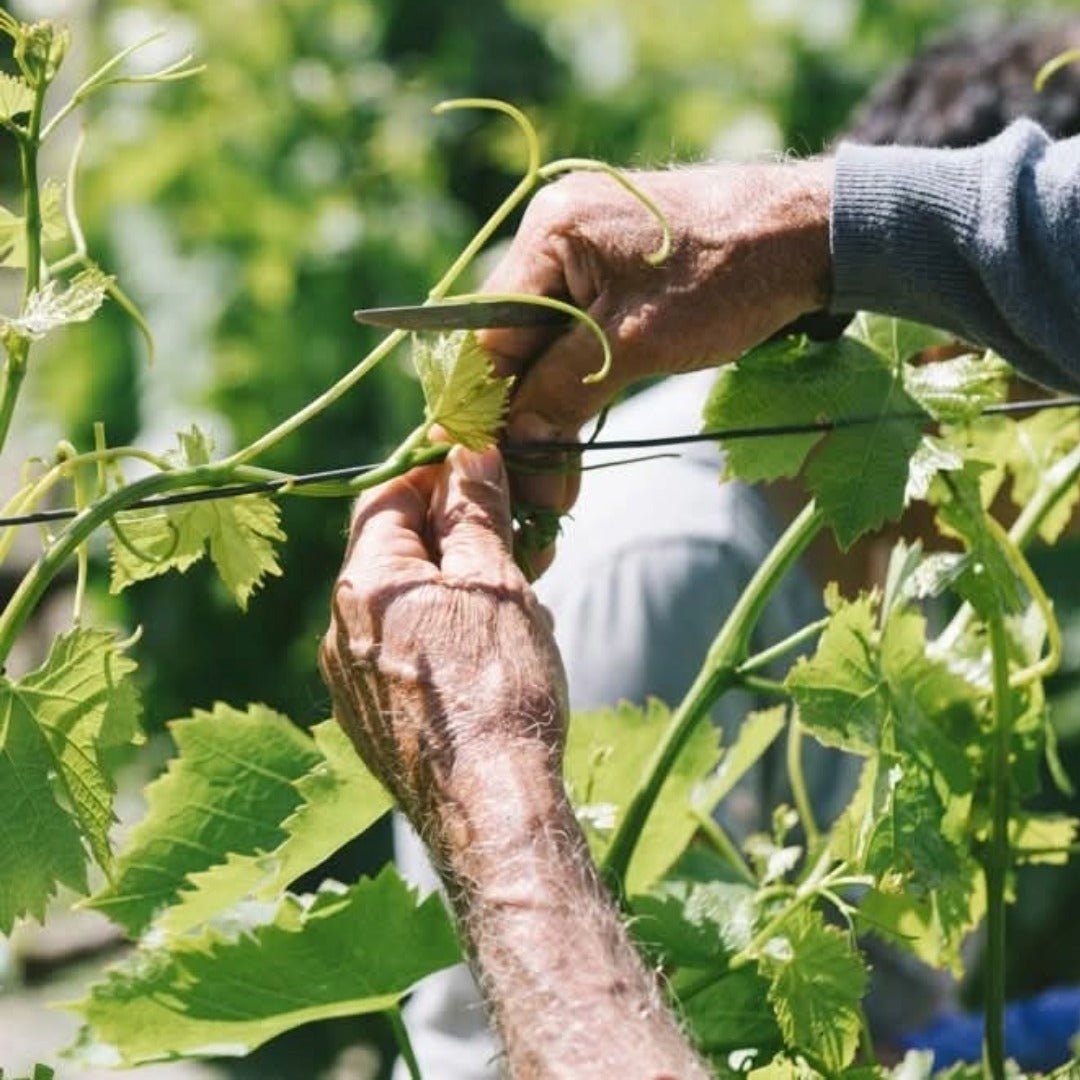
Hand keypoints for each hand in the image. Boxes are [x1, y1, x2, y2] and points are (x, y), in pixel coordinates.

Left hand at [319, 445, 567, 862]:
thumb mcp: (496, 584)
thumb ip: (475, 513)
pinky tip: (487, 664)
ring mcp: (349, 681)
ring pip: (403, 607)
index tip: (487, 480)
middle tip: (516, 550)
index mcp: (365, 584)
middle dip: (456, 540)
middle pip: (395, 552)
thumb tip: (468, 453)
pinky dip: (441, 640)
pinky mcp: (369, 722)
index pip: (388, 497)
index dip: (438, 479)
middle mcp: (340, 628)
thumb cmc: (499, 689)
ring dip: (454, 592)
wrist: (492, 810)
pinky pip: (401, 656)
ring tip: (514, 613)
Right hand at [480, 159, 833, 557]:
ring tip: (558, 475)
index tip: (486, 464)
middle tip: (535, 484)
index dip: (489, 403)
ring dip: (552, 405)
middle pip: (514, 339)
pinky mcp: (615, 266)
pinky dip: (578, 379)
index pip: (490, 333)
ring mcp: (586, 245)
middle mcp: (556, 229)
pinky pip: (576, 329)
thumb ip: (564, 391)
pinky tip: (576, 428)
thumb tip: (518, 450)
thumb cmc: (728, 280)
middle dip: (524, 414)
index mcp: (550, 231)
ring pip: (547, 341)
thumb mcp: (637, 343)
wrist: (811, 234)